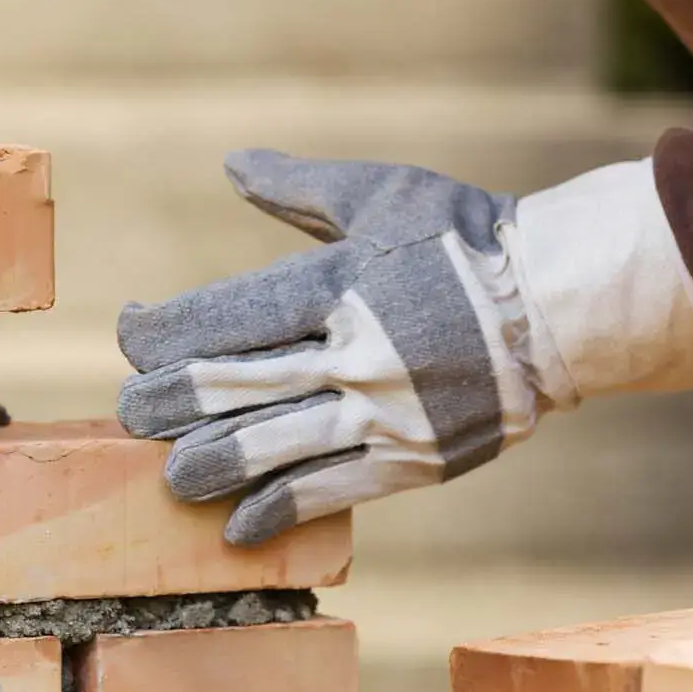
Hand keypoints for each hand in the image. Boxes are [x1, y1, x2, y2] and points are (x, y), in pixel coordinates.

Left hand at [116, 149, 692, 545]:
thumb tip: (231, 164)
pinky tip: (238, 527)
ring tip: (171, 476)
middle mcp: (354, 351)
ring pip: (270, 448)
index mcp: (341, 281)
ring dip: (207, 466)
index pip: (223, 316)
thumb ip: (301, 187)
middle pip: (230, 387)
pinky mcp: (410, 460)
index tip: (131, 332)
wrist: (563, 308)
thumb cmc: (467, 239)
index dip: (159, 330)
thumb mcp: (384, 194)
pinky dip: (276, 512)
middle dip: (165, 403)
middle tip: (129, 414)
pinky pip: (329, 493)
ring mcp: (383, 413)